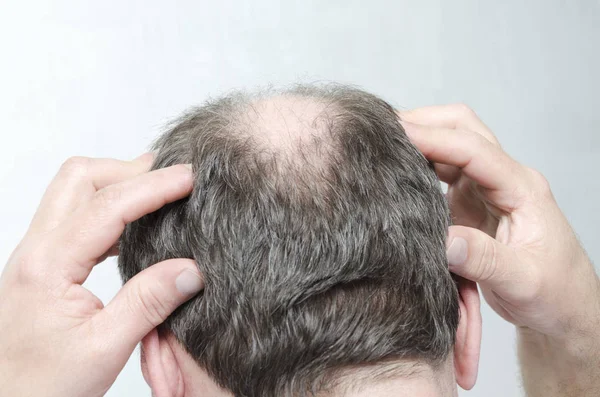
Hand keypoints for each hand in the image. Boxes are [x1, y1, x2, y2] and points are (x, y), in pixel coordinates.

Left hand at [0, 155, 203, 396]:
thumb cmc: (40, 386)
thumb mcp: (103, 349)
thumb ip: (148, 303)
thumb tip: (191, 270)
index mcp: (47, 266)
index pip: (107, 206)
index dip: (154, 186)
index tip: (191, 177)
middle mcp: (36, 250)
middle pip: (80, 179)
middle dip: (130, 170)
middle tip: (174, 180)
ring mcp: (38, 255)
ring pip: (75, 192)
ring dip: (119, 185)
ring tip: (161, 197)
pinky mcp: (45, 264)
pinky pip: (77, 216)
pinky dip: (111, 209)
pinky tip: (135, 229)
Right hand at [399, 105, 598, 341]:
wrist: (564, 304)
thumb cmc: (554, 291)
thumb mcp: (524, 282)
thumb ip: (485, 261)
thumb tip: (444, 242)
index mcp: (522, 189)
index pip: (475, 150)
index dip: (435, 139)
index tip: (397, 135)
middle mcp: (503, 180)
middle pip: (464, 128)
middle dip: (425, 121)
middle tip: (383, 129)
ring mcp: (485, 189)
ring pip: (451, 145)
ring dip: (420, 139)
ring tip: (382, 145)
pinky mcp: (469, 202)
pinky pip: (441, 170)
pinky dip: (419, 162)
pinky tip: (397, 170)